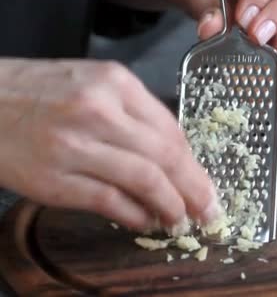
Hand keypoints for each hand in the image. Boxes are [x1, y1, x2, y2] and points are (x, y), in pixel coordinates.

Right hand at [0, 59, 219, 230]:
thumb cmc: (40, 93)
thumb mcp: (93, 84)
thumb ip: (134, 114)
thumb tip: (174, 157)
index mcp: (115, 83)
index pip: (171, 130)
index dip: (195, 164)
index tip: (207, 183)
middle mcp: (98, 110)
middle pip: (166, 156)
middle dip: (194, 189)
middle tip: (208, 210)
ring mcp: (75, 146)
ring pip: (144, 180)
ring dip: (171, 206)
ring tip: (181, 220)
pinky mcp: (54, 179)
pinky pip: (109, 202)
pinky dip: (135, 216)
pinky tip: (146, 222)